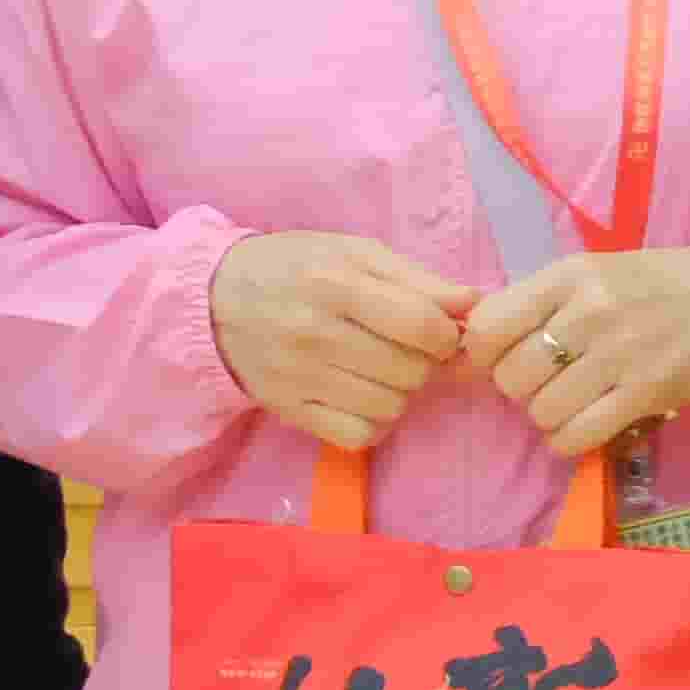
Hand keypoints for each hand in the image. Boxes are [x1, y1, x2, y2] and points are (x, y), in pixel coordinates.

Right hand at [211, 232, 471, 449]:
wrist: (214, 298)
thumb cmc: (296, 267)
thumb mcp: (355, 253)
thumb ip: (418, 278)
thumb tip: (475, 303)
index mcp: (335, 283)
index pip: (422, 325)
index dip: (446, 334)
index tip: (438, 330)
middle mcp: (314, 333)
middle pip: (412, 371)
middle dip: (424, 363)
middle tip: (405, 348)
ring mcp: (298, 377)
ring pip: (391, 407)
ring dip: (400, 392)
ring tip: (380, 368)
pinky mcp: (287, 410)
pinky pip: (358, 436)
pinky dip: (373, 422)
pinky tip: (362, 397)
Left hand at [462, 243, 689, 461]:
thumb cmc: (650, 287)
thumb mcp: (590, 274)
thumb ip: (535, 303)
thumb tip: (472, 349)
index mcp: (570, 276)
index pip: (490, 326)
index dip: (484, 353)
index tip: (503, 357)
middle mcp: (590, 312)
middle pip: (512, 376)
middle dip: (519, 388)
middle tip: (544, 381)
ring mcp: (619, 355)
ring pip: (542, 410)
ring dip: (547, 415)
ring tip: (570, 401)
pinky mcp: (645, 393)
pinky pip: (578, 435)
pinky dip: (568, 440)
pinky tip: (580, 426)